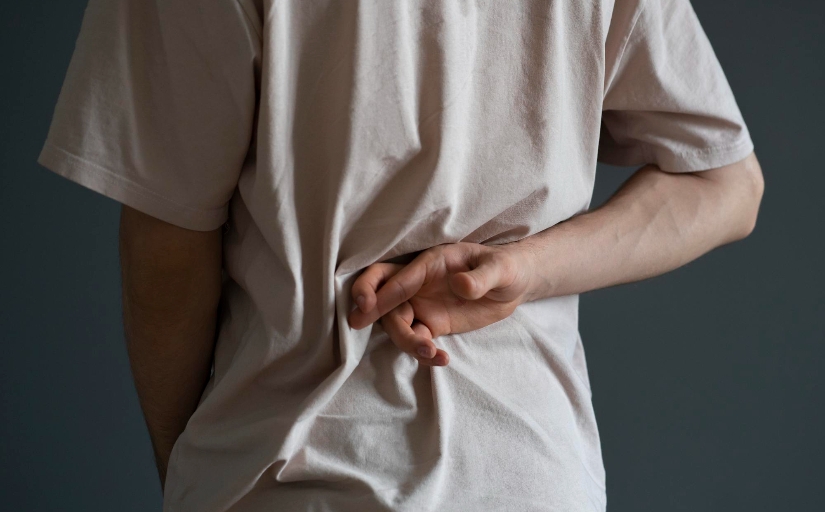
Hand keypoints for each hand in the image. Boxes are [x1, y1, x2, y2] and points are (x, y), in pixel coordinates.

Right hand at [347, 241, 535, 366]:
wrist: (515, 285)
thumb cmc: (505, 267)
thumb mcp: (500, 268)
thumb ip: (481, 277)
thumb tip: (461, 286)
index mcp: (430, 263)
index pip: (398, 278)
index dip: (380, 291)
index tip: (365, 306)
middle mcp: (419, 284)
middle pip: (385, 297)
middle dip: (370, 308)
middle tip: (357, 323)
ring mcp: (423, 305)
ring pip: (397, 323)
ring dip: (406, 340)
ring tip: (430, 353)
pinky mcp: (433, 324)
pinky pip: (417, 339)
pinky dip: (423, 353)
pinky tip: (441, 359)